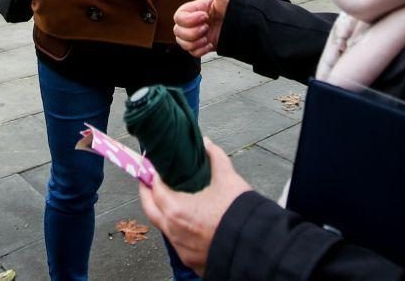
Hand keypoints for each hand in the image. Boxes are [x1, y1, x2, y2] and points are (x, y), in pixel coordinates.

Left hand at [139, 138, 251, 275]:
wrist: (257, 246)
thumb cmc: (240, 214)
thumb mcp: (228, 179)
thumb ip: (215, 157)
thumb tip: (207, 144)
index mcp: (177, 210)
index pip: (155, 188)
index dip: (154, 175)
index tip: (155, 167)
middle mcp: (174, 231)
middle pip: (150, 209)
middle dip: (147, 193)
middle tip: (148, 181)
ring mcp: (181, 249)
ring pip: (164, 228)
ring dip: (162, 213)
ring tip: (169, 199)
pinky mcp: (191, 261)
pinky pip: (177, 243)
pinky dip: (177, 230)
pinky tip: (186, 222)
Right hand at [173, 0, 229, 56]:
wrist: (240, 27)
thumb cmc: (231, 9)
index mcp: (191, 9)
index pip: (178, 18)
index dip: (190, 20)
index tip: (205, 17)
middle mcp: (189, 22)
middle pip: (177, 31)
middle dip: (194, 32)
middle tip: (208, 27)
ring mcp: (193, 35)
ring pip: (182, 43)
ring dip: (197, 42)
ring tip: (208, 36)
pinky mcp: (198, 46)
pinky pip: (191, 53)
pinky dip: (201, 50)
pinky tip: (211, 44)